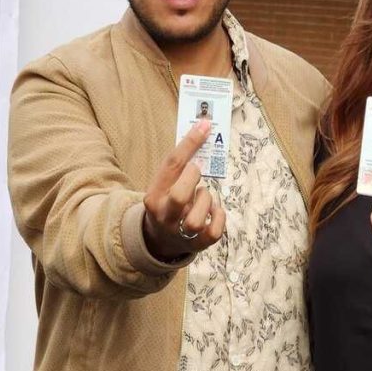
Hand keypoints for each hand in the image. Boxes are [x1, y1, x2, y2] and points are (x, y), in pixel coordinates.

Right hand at [142, 120, 225, 261]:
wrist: (160, 240)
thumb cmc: (168, 202)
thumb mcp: (164, 185)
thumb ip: (178, 166)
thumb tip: (203, 130)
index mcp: (152, 196)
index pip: (171, 164)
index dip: (190, 143)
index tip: (205, 126)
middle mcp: (164, 215)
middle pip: (179, 196)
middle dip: (194, 178)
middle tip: (198, 172)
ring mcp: (180, 233)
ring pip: (196, 217)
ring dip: (206, 200)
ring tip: (203, 197)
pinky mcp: (197, 244)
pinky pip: (214, 232)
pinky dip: (219, 217)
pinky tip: (214, 211)